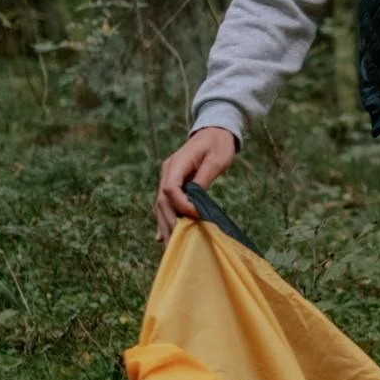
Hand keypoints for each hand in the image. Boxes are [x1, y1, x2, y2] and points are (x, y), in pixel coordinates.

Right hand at [155, 128, 237, 244]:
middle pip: (163, 201)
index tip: (196, 215)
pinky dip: (164, 221)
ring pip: (161, 206)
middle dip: (170, 222)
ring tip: (170, 247)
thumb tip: (195, 202)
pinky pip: (165, 205)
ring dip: (165, 226)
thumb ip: (204, 179)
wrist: (214, 132)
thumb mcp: (216, 160)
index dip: (181, 205)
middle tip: (179, 242)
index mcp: (176, 164)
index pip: (170, 189)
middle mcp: (167, 172)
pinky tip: (161, 238)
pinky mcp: (172, 184)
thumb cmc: (218, 144)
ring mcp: (167, 178)